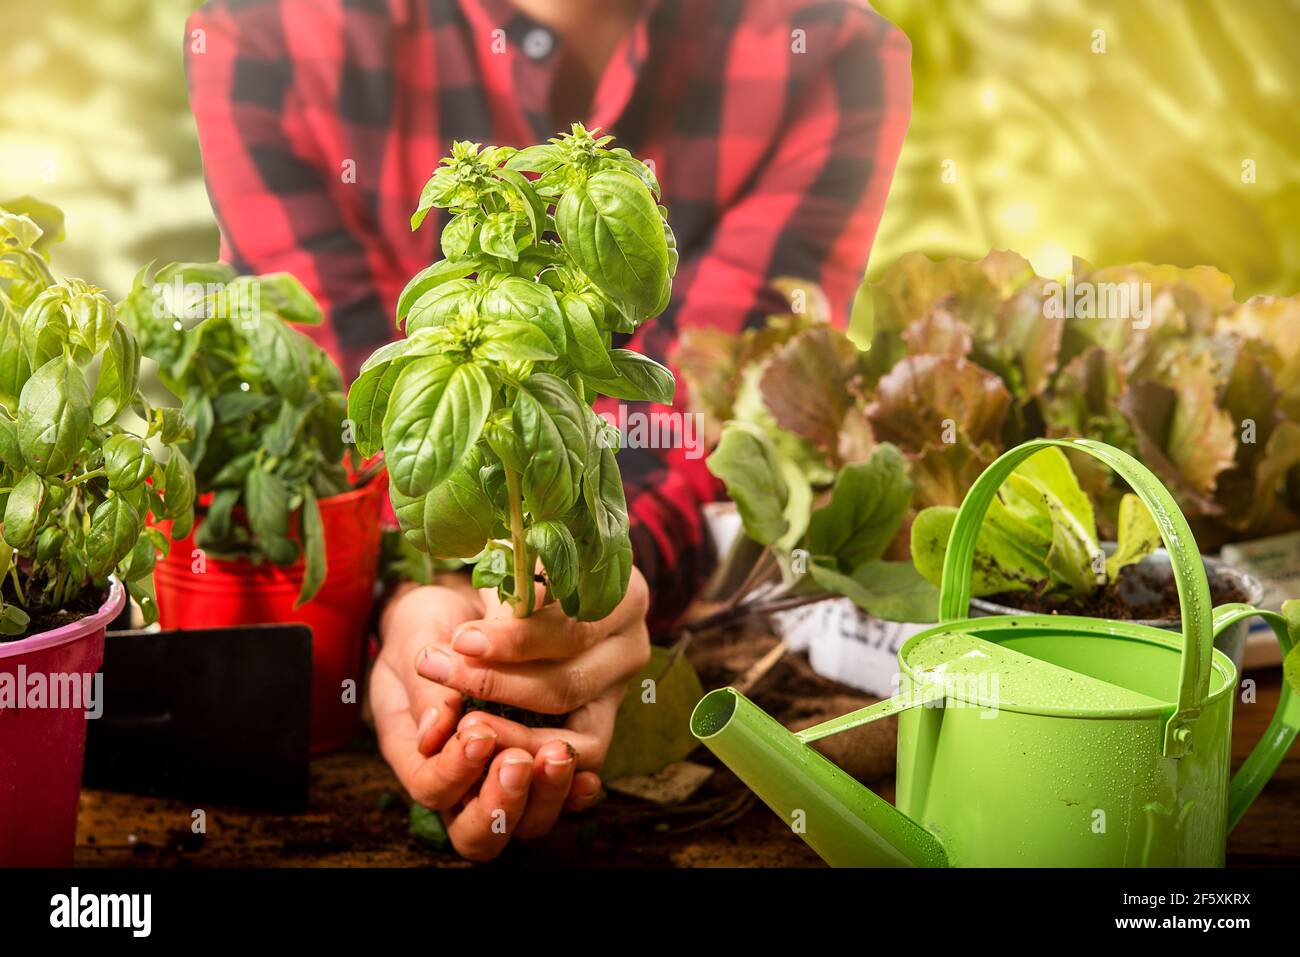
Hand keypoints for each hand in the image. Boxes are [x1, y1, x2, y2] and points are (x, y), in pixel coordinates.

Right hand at [371, 579, 600, 860]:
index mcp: (414, 752)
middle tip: (517, 761)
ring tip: (558, 757)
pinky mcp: (543, 758)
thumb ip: (427, 683)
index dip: (455, 771)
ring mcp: (502, 776)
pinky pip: (560, 797)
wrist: (463, 609)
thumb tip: (437, 729)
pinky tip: (588, 778)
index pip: (432, 790)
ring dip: (547, 794)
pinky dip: (575, 791)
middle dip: (502, 802)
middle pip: (480, 834)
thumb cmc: (429, 623)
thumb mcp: (415, 638)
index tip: (476, 730)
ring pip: (528, 821)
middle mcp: (459, 778)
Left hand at [416, 567, 652, 774]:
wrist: (545, 589)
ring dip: (512, 732)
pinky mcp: (604, 722)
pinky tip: (487, 746)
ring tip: (461, 723)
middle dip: (498, 684)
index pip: (571, 630)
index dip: (515, 640)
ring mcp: (622, 690)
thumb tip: (473, 640)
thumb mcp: (523, 564)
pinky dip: (532, 754)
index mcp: (626, 598)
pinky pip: (577, 756)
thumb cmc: (530, 568)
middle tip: (438, 673)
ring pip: (575, 732)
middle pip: (569, 684)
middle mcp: (632, 647)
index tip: (461, 641)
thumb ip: (509, 596)